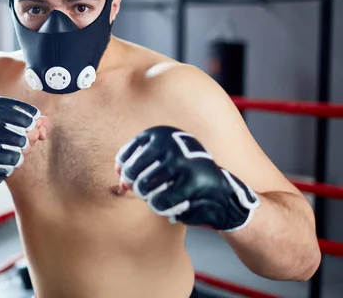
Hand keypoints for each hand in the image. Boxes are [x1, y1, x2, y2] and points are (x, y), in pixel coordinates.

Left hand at [115, 126, 259, 231]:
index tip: (126, 179)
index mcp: (163, 134)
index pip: (127, 153)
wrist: (223, 196)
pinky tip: (173, 206)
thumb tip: (120, 182)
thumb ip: (137, 169)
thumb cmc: (184, 180)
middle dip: (135, 187)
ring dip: (150, 198)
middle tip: (146, 192)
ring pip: (144, 187)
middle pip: (132, 171)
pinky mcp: (193, 183)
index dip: (122, 170)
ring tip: (163, 197)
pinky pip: (160, 201)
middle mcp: (172, 143)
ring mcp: (183, 162)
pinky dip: (162, 208)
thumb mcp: (161, 164)